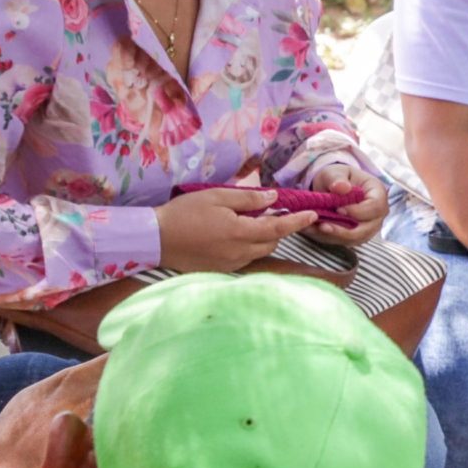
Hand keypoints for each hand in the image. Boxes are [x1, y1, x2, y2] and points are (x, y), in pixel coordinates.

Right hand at [156, 186, 315, 272]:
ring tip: (253, 221)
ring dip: (264, 238)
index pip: (278, 227)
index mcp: (241, 233)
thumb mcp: (216, 197)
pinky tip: (236, 235)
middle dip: (278, 227)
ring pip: (260, 252)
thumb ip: (248, 198)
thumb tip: (273, 198)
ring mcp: (231, 264)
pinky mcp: (221, 270)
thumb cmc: (184, 213)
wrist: (155, 238)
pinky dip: (249, 247)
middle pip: (272, 242)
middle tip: (273, 211)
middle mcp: (240, 253)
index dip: (297, 221)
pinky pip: (245, 259)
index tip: (312, 214)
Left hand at [306, 164, 386, 246]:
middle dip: (345, 230)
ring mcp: (370, 226)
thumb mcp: (335, 172)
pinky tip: (317, 231)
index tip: (338, 209)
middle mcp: (378, 213)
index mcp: (378, 193)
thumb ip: (337, 178)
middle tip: (323, 225)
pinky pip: (346, 242)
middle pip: (368, 228)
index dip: (358, 211)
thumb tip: (342, 187)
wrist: (332, 187)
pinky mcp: (358, 235)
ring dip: (336, 236)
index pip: (376, 207)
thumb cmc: (337, 178)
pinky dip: (331, 238)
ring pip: (357, 238)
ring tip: (317, 228)